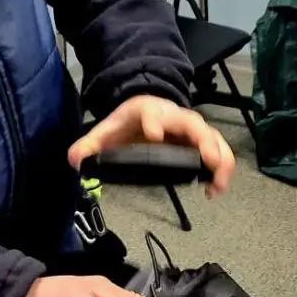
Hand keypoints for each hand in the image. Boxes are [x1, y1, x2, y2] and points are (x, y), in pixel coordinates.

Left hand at [68, 95, 235, 197]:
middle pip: (194, 124)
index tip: (155, 136)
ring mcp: (192, 128)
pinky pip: (218, 150)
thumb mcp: (107, 129)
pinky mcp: (201, 141)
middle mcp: (175, 117)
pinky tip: (216, 189)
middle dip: (203, 142)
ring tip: (218, 185)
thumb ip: (90, 144)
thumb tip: (75, 160)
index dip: (155, 122)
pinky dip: (222, 167)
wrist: (147, 107)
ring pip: (213, 137)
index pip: (153, 114)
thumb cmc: (128, 121)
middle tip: (209, 163)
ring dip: (220, 158)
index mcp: (149, 112)